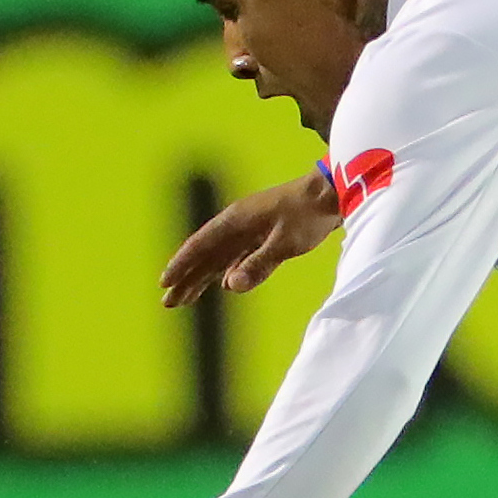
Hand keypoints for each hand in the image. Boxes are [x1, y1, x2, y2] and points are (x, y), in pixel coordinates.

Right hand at [162, 174, 338, 307]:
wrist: (333, 194)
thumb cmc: (308, 215)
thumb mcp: (284, 242)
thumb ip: (258, 264)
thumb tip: (230, 287)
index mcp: (236, 221)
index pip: (200, 246)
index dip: (181, 265)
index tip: (164, 284)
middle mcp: (238, 224)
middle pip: (206, 256)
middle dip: (187, 279)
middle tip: (169, 303)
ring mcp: (252, 229)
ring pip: (221, 258)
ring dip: (204, 278)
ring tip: (187, 299)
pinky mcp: (266, 235)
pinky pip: (240, 257)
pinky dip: (230, 272)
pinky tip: (225, 285)